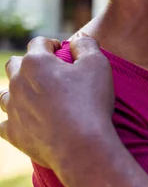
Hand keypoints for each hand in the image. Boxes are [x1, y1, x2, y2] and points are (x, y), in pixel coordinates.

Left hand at [0, 37, 113, 167]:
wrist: (81, 146)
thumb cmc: (91, 101)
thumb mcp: (98, 64)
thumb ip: (86, 45)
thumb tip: (78, 40)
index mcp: (36, 62)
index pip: (39, 43)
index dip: (53, 44)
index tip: (64, 53)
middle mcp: (17, 82)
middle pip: (15, 64)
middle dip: (31, 63)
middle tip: (52, 72)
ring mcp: (12, 109)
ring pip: (6, 93)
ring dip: (20, 90)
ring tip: (39, 96)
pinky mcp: (13, 133)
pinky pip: (5, 123)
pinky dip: (16, 119)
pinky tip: (29, 120)